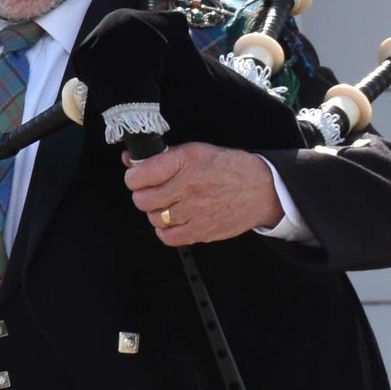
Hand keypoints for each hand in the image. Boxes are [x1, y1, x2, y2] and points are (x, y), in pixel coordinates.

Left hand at [124, 144, 280, 246]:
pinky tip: (174, 221)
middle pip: (142, 200)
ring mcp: (193, 211)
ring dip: (156, 213)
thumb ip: (161, 157)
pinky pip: (168, 237)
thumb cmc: (228, 168)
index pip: (138, 176)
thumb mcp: (195, 151)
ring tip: (168, 206)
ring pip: (154, 219)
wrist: (261, 189)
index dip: (134, 177)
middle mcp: (186, 187)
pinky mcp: (201, 231)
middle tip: (153, 192)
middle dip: (143, 196)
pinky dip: (166, 231)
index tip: (138, 178)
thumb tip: (129, 160)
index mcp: (183, 162)